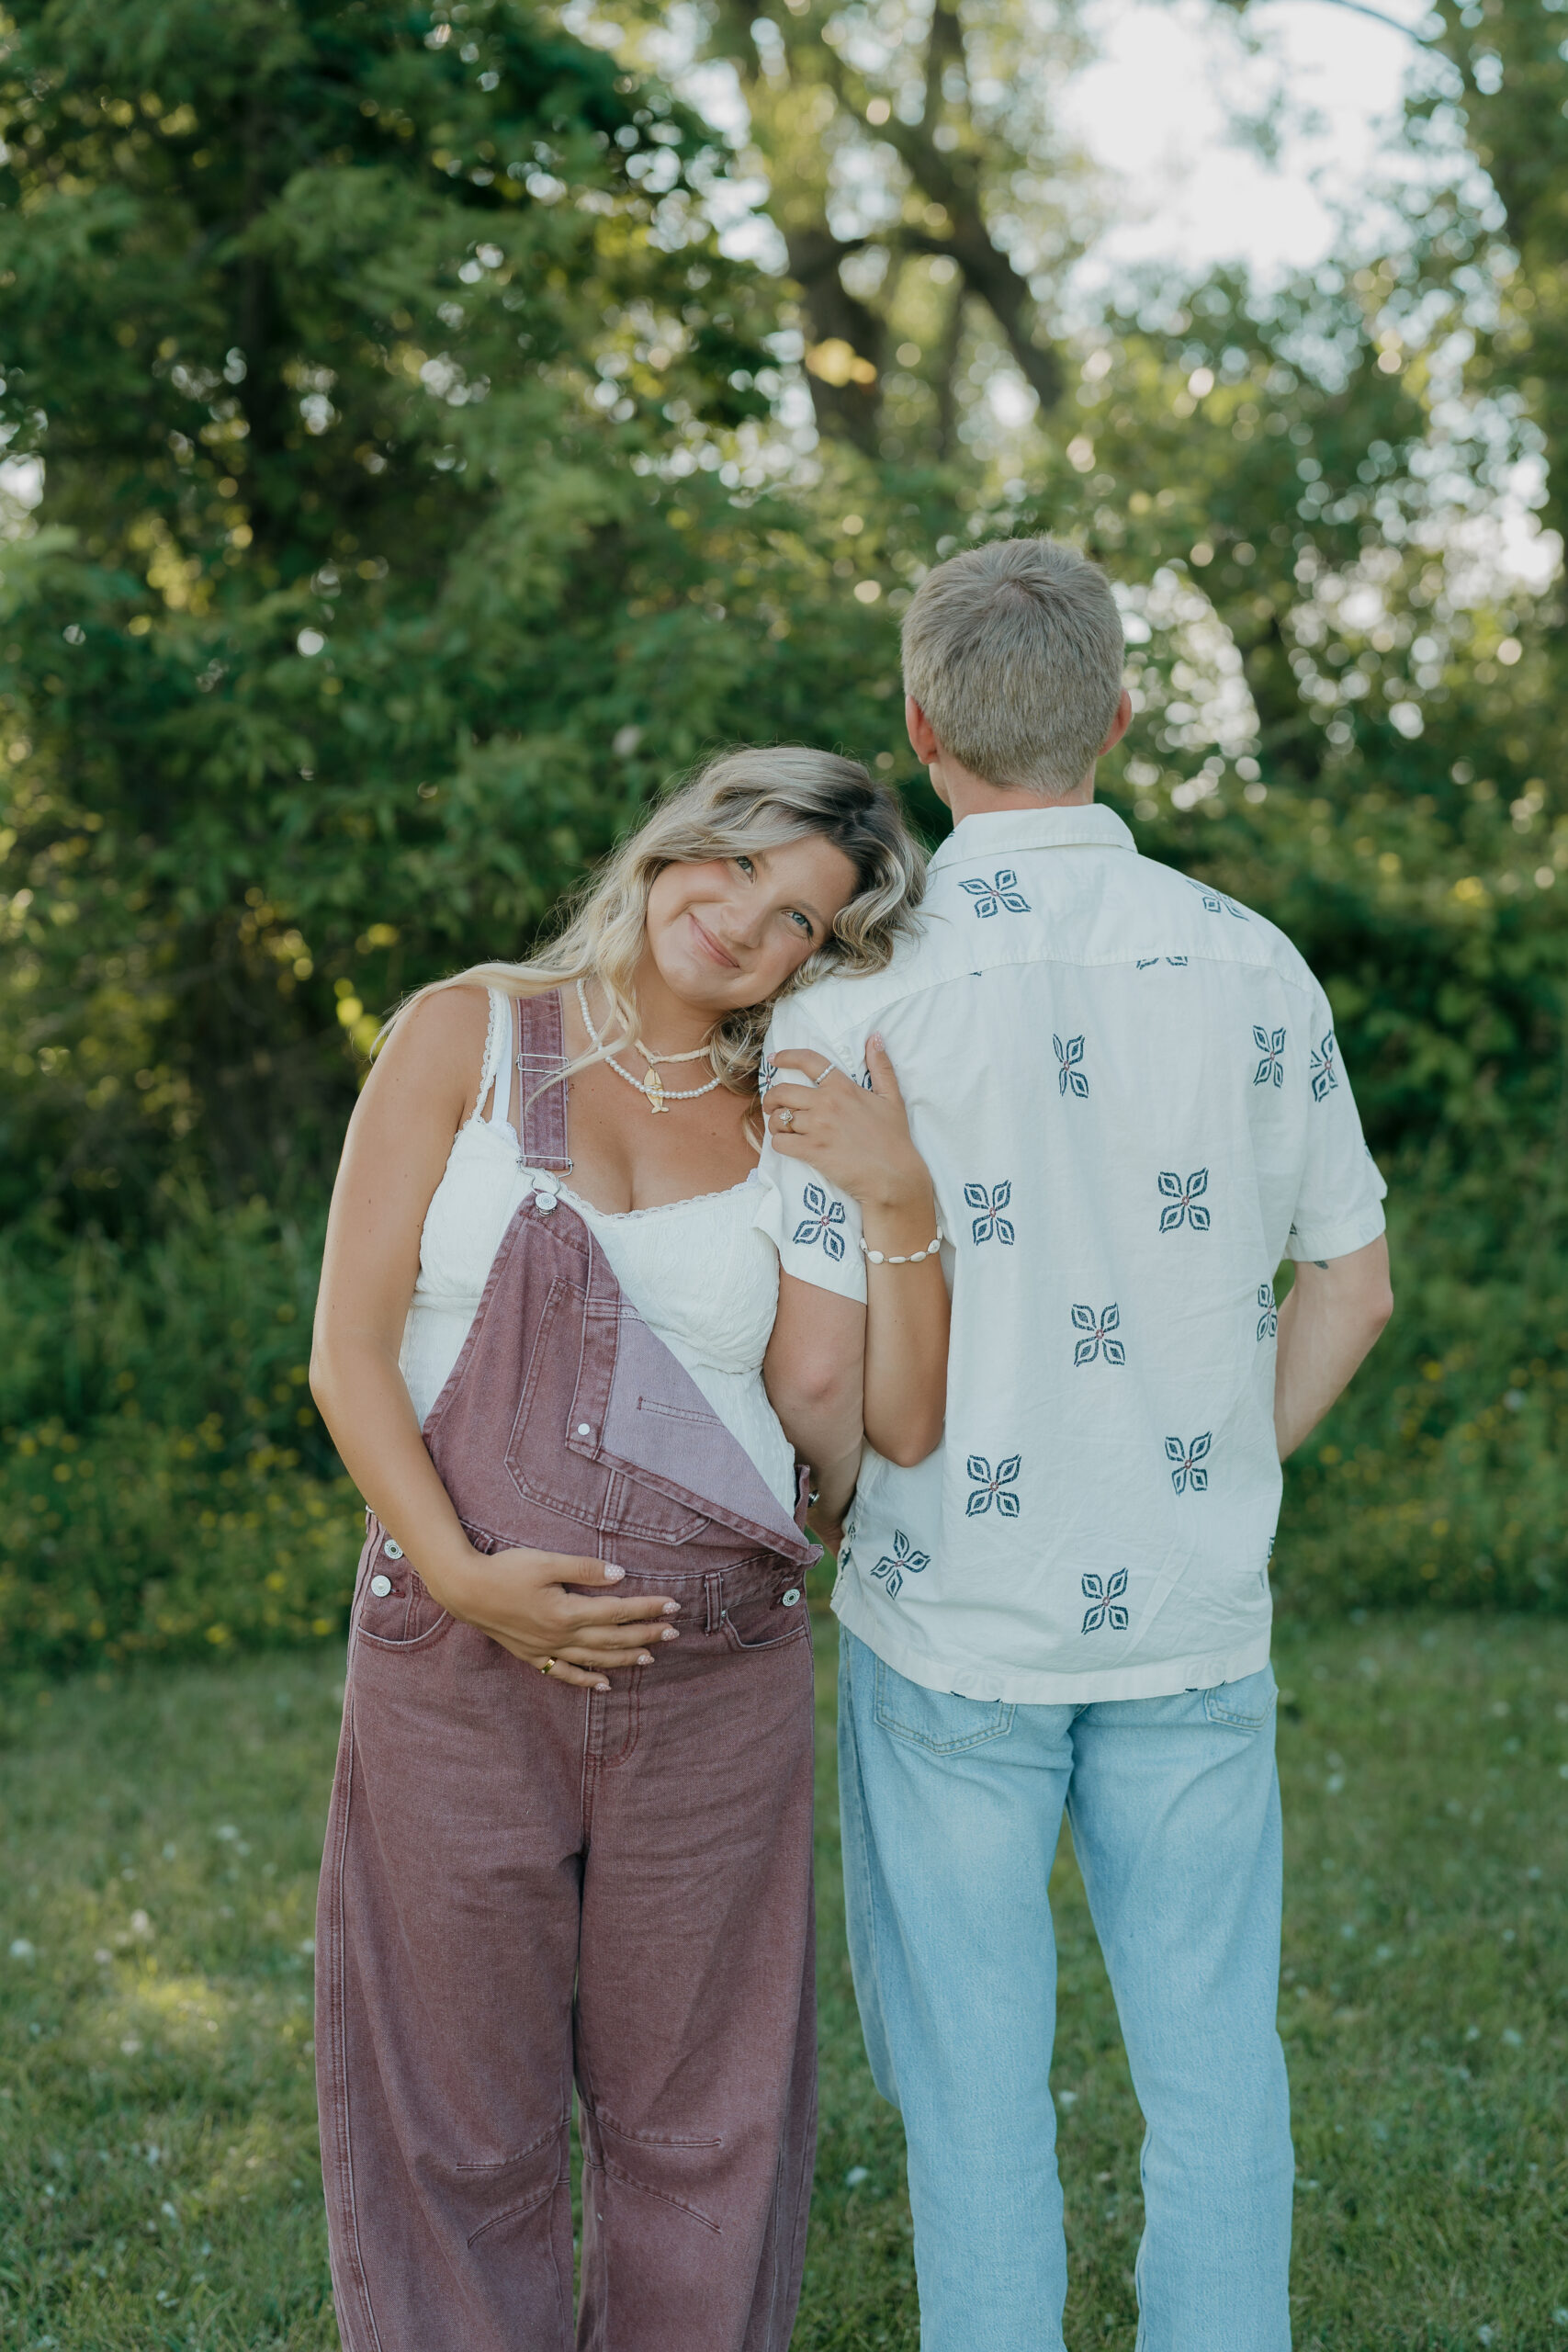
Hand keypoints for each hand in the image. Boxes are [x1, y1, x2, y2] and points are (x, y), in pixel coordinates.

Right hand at [429, 1545, 681, 1689]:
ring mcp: (547, 1649)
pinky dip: (587, 1680)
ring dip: (623, 1658)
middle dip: (645, 1635)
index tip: (673, 1605)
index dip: (647, 1608)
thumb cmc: (505, 1571)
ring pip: (594, 1659)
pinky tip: (604, 1685)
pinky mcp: (533, 1655)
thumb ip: (583, 1569)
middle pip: (612, 1638)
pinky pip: (565, 1673)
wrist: (465, 1591)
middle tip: (673, 1633)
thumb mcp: (545, 1561)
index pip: (618, 1611)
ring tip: (649, 1658)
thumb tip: (620, 1575)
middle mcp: (560, 1636)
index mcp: (567, 1611)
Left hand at [764, 1039, 934, 1240]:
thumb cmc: (894, 1139)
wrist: (894, 1176)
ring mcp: (818, 1127)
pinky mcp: (811, 1151)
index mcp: (843, 1087)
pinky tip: (789, 1145)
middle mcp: (827, 1103)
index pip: (809, 1061)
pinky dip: (779, 1143)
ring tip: (784, 1129)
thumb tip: (876, 1038)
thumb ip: (881, 1066)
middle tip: (773, 1106)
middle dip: (772, 1098)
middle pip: (782, 1091)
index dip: (787, 1056)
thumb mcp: (892, 1098)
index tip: (775, 1058)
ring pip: (778, 1118)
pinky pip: (779, 1142)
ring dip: (776, 1123)